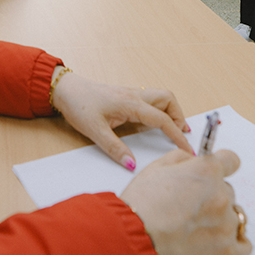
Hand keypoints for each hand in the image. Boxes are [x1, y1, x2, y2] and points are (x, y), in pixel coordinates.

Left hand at [50, 69, 193, 167]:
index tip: (187, 149)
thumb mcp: (95, 131)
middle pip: (168, 99)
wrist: (66, 90)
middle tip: (181, 135)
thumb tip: (132, 165)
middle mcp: (135, 95)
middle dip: (179, 116)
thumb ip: (115, 148)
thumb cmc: (79, 106)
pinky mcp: (125, 95)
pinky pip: (150, 99)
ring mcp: (131, 93)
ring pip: (160, 97)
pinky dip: (159, 109)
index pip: (163, 120)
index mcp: (131, 104)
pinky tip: (153, 122)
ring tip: (172, 129)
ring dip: (170, 110)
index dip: (177, 135)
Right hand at [121, 149, 251, 254]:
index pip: (231, 161)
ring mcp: (227, 224)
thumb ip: (182, 158)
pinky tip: (216, 237)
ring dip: (220, 217)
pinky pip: (243, 243)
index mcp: (207, 171)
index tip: (217, 171)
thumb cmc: (142, 203)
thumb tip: (194, 160)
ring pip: (234, 216)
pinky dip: (233, 240)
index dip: (222, 165)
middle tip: (190, 204)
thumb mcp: (157, 167)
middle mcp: (222, 195)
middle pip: (228, 191)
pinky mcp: (227, 250)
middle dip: (212, 195)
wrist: (135, 237)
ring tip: (196, 224)